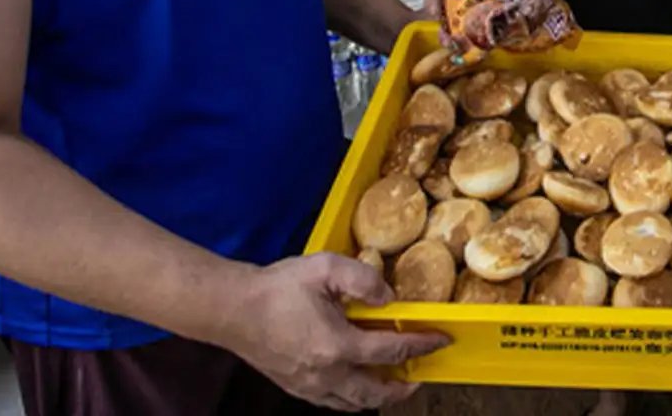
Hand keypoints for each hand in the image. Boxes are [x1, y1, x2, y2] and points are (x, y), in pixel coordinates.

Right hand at [220, 253, 448, 410]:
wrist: (232, 309)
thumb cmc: (277, 287)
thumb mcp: (325, 268)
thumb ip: (364, 279)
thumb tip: (389, 298)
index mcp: (336, 346)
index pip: (392, 351)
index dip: (421, 345)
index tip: (440, 340)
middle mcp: (325, 374)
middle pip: (375, 393)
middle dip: (403, 388)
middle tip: (419, 375)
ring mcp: (308, 385)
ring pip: (353, 404)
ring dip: (377, 396)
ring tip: (392, 382)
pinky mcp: (294, 387)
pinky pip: (332, 402)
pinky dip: (351, 398)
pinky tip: (355, 384)